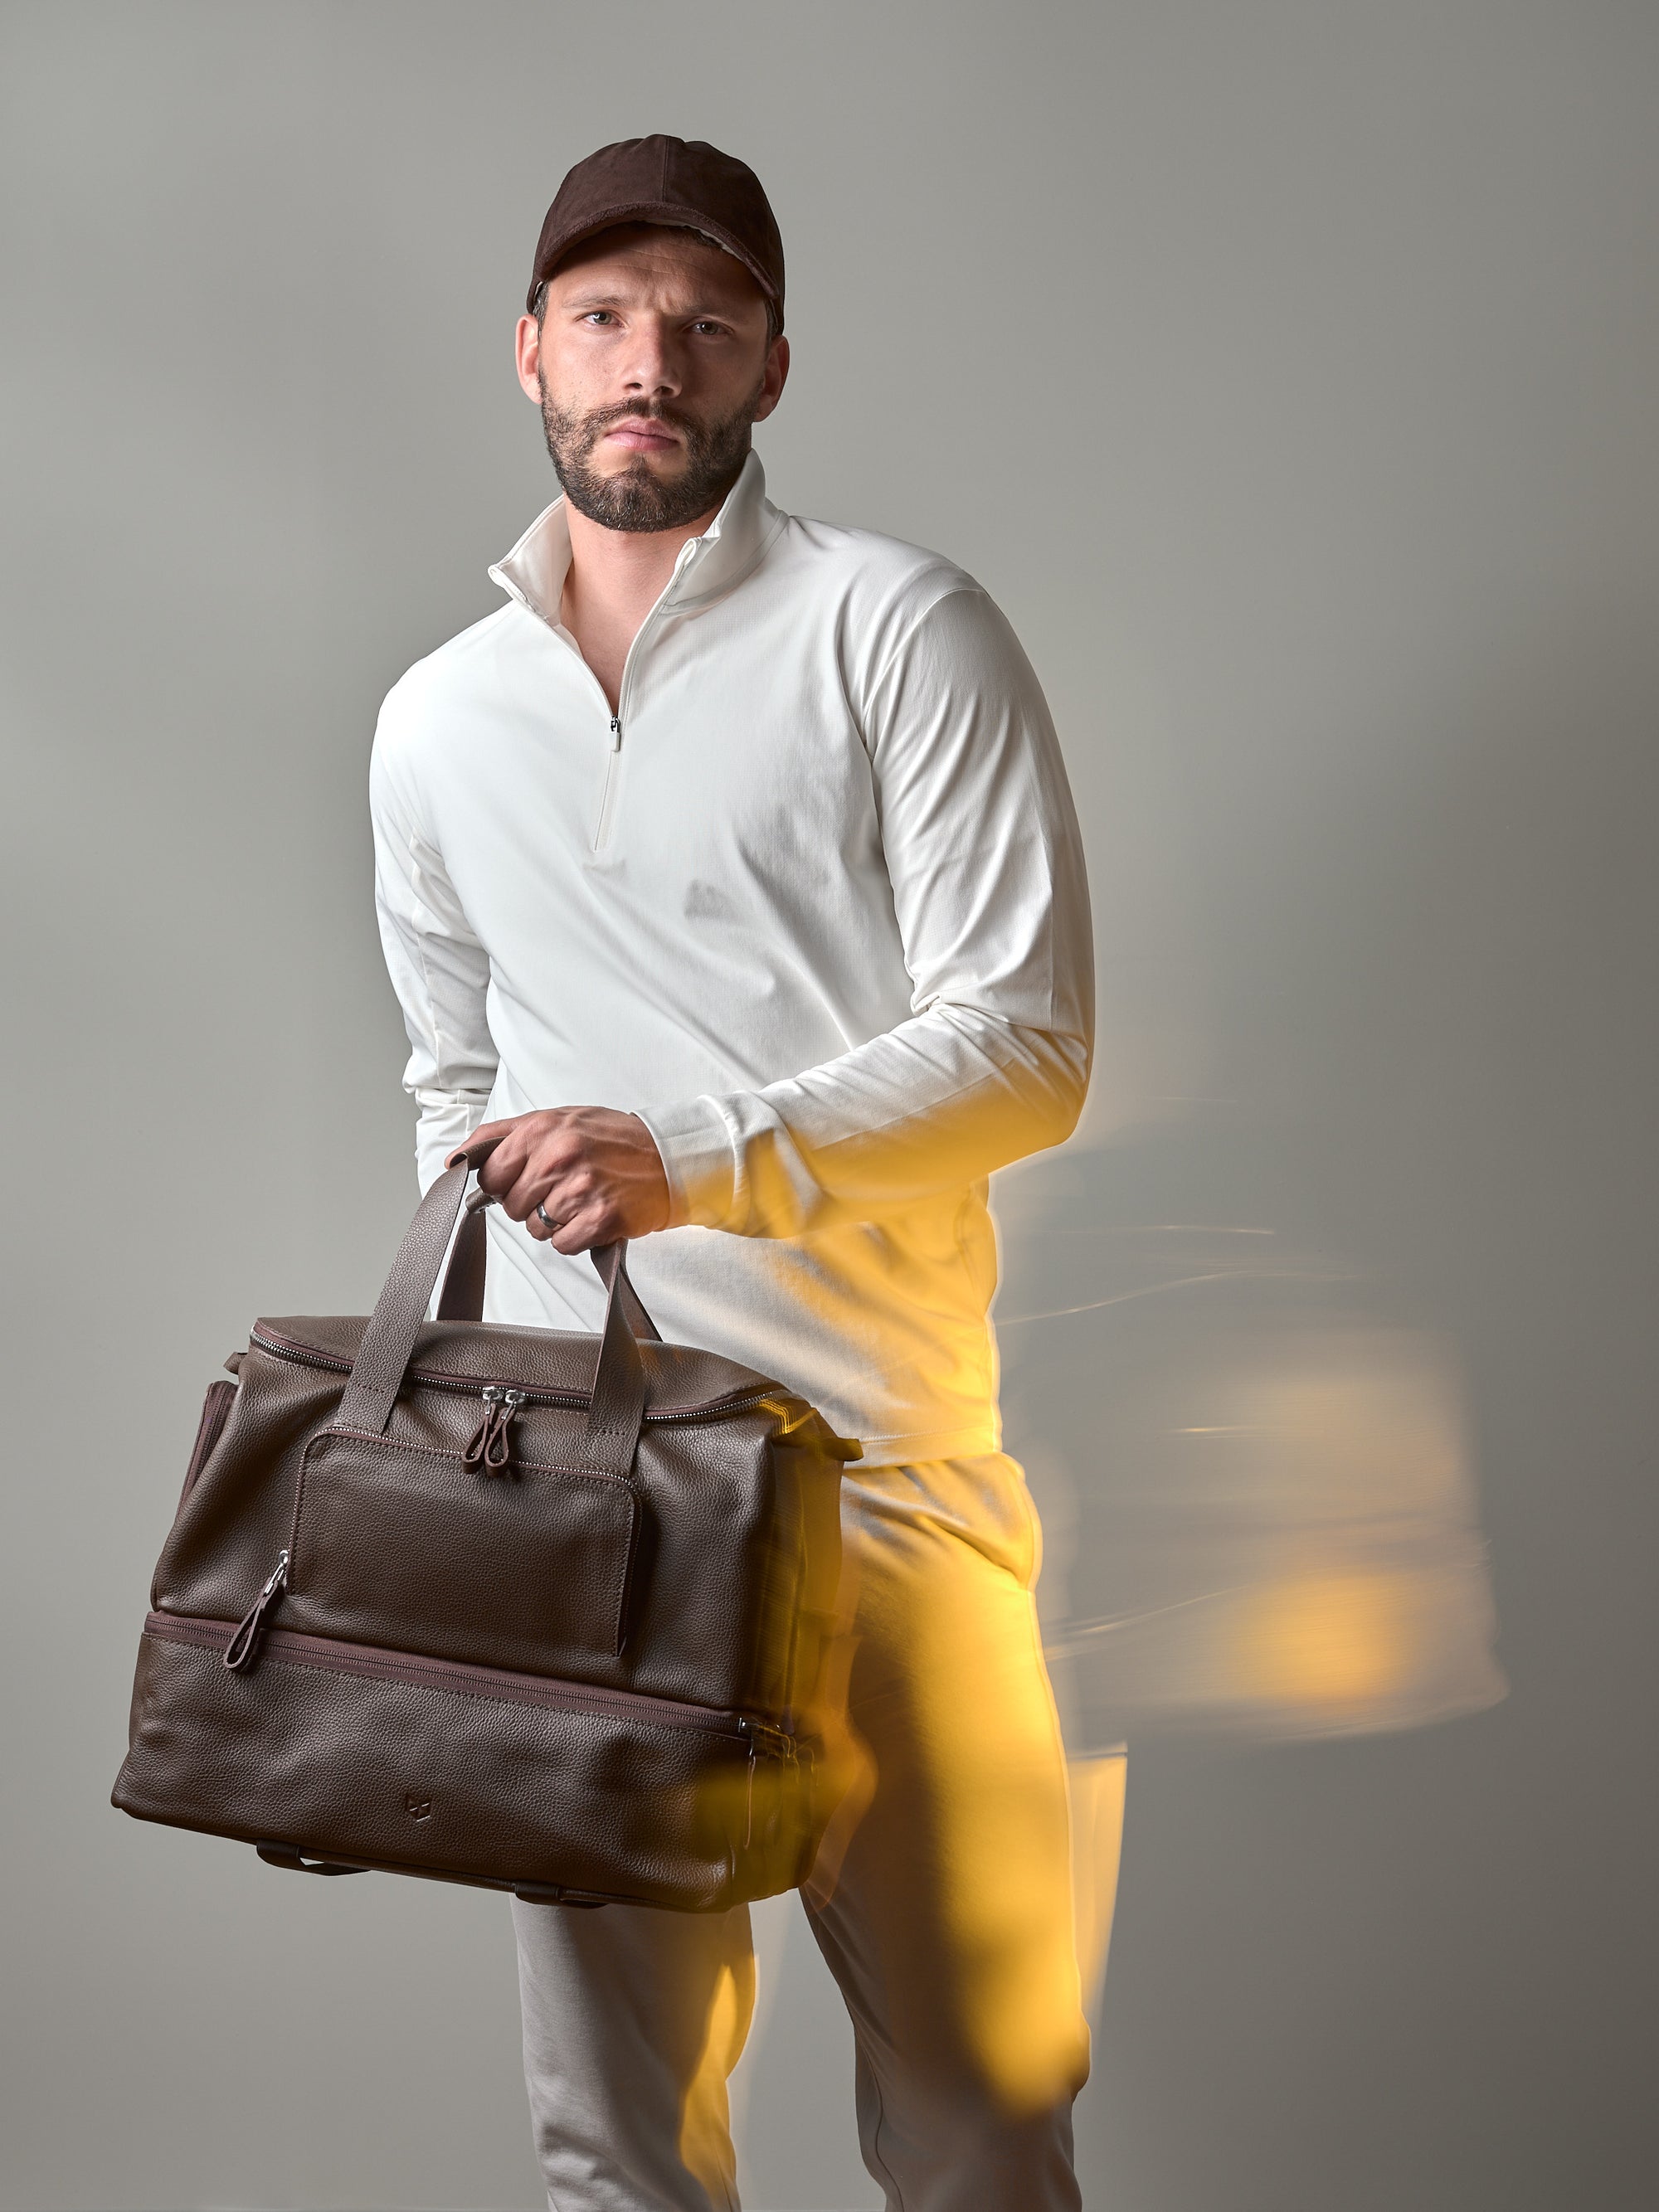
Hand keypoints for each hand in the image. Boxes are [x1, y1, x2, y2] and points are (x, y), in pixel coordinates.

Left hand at [451, 1107, 670, 1253]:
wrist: (669, 1156)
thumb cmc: (612, 1138)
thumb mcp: (557, 1118)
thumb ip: (503, 1135)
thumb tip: (456, 1159)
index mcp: (542, 1129)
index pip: (491, 1174)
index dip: (506, 1182)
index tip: (527, 1178)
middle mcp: (559, 1156)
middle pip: (512, 1206)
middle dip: (532, 1202)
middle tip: (563, 1187)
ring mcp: (580, 1189)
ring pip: (536, 1228)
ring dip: (556, 1221)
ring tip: (583, 1199)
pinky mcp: (600, 1218)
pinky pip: (562, 1244)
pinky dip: (576, 1237)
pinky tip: (594, 1215)